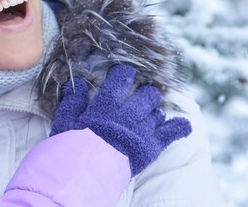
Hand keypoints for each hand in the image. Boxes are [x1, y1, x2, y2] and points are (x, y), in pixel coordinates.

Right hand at [51, 65, 191, 175]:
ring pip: (158, 111)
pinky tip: (182, 125)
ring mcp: (143, 129)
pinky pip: (173, 132)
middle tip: (137, 99)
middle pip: (147, 93)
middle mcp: (129, 112)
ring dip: (153, 112)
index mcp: (107, 103)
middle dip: (144, 94)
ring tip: (146, 117)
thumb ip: (73, 101)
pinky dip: (179, 127)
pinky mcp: (153, 145)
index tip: (123, 75)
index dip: (124, 74)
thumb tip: (76, 83)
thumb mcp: (65, 121)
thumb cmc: (73, 146)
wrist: (88, 173)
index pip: (122, 77)